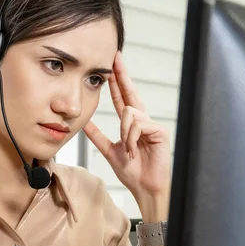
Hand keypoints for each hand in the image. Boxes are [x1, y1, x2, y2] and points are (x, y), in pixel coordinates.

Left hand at [83, 51, 171, 220]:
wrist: (146, 188)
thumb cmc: (133, 172)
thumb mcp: (110, 150)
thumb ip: (98, 135)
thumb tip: (84, 122)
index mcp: (132, 124)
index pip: (122, 98)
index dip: (116, 82)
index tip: (110, 66)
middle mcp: (143, 121)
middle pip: (131, 93)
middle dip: (122, 75)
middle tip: (114, 57)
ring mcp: (153, 125)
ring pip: (129, 112)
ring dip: (124, 132)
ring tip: (128, 150)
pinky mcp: (160, 131)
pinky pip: (139, 124)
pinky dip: (132, 138)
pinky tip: (134, 150)